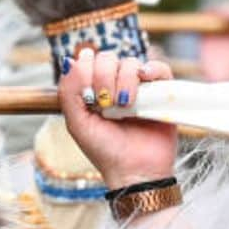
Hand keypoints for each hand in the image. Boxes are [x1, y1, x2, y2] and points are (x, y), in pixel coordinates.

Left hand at [59, 50, 175, 188]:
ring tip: (125, 106)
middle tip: (106, 103)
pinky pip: (158, 67)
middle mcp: (114, 85)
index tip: (88, 96)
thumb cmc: (105, 150)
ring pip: (130, 62)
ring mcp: (138, 87)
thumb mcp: (77, 124)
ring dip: (124, 81)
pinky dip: (152, 69)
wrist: (135, 170)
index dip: (86, 70)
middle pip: (107, 58)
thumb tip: (70, 61)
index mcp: (92, 90)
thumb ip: (68, 92)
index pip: (87, 60)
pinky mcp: (161, 91)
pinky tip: (144, 80)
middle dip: (103, 77)